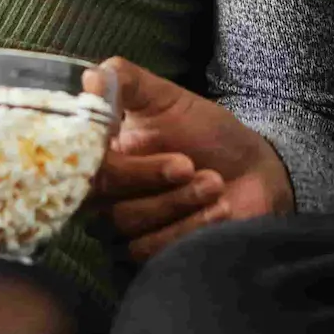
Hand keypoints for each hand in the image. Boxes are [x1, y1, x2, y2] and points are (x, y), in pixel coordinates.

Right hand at [90, 58, 292, 260]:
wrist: (252, 173)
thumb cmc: (205, 132)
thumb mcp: (167, 98)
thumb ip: (127, 81)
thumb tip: (90, 77)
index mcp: (101, 154)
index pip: (80, 162)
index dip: (101, 156)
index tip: (125, 140)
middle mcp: (104, 194)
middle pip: (103, 197)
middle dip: (150, 178)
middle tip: (189, 164)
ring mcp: (125, 228)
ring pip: (128, 224)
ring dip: (178, 202)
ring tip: (215, 183)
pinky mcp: (149, 256)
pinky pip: (152, 250)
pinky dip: (190, 227)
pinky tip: (220, 210)